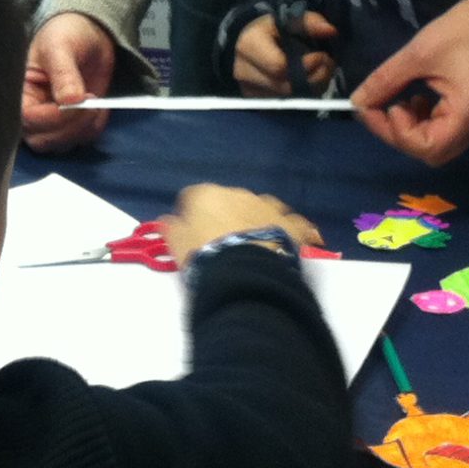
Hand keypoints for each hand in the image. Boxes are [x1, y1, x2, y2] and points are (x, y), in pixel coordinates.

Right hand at [22, 12, 117, 152]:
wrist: (88, 33)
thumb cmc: (65, 33)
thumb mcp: (60, 45)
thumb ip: (63, 72)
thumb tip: (70, 100)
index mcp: (20, 91)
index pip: (27, 119)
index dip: (52, 117)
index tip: (77, 100)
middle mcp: (32, 111)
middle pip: (42, 141)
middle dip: (70, 127)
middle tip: (91, 102)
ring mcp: (53, 121)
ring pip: (62, 145)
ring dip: (83, 129)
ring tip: (96, 100)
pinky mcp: (73, 124)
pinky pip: (83, 139)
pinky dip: (95, 127)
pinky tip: (100, 105)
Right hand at [156, 184, 324, 264]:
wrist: (243, 273)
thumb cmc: (204, 257)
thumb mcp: (177, 246)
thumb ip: (172, 229)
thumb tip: (167, 221)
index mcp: (206, 195)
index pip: (193, 197)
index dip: (191, 214)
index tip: (191, 232)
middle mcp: (237, 194)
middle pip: (229, 200)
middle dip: (226, 215)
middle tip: (223, 241)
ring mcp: (266, 207)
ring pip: (262, 207)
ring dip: (258, 218)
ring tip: (257, 239)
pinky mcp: (288, 224)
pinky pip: (294, 222)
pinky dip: (294, 229)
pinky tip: (300, 237)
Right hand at [233, 10, 334, 97]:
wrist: (244, 43)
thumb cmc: (269, 30)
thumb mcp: (288, 19)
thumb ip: (310, 22)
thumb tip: (330, 31)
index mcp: (249, 45)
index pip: (279, 66)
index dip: (305, 65)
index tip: (320, 55)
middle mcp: (243, 71)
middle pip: (286, 87)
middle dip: (314, 78)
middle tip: (327, 65)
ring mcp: (248, 90)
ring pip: (288, 99)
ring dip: (312, 88)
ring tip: (321, 73)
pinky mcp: (255, 101)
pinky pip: (285, 105)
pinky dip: (302, 96)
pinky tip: (309, 82)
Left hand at [351, 0, 468, 163]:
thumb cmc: (462, 32)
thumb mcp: (417, 54)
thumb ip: (385, 81)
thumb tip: (357, 100)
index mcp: (467, 114)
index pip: (426, 146)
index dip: (395, 132)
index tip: (377, 107)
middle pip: (431, 152)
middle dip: (399, 134)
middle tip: (381, 109)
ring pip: (437, 146)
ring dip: (411, 131)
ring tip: (402, 102)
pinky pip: (445, 133)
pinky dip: (424, 124)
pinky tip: (417, 100)